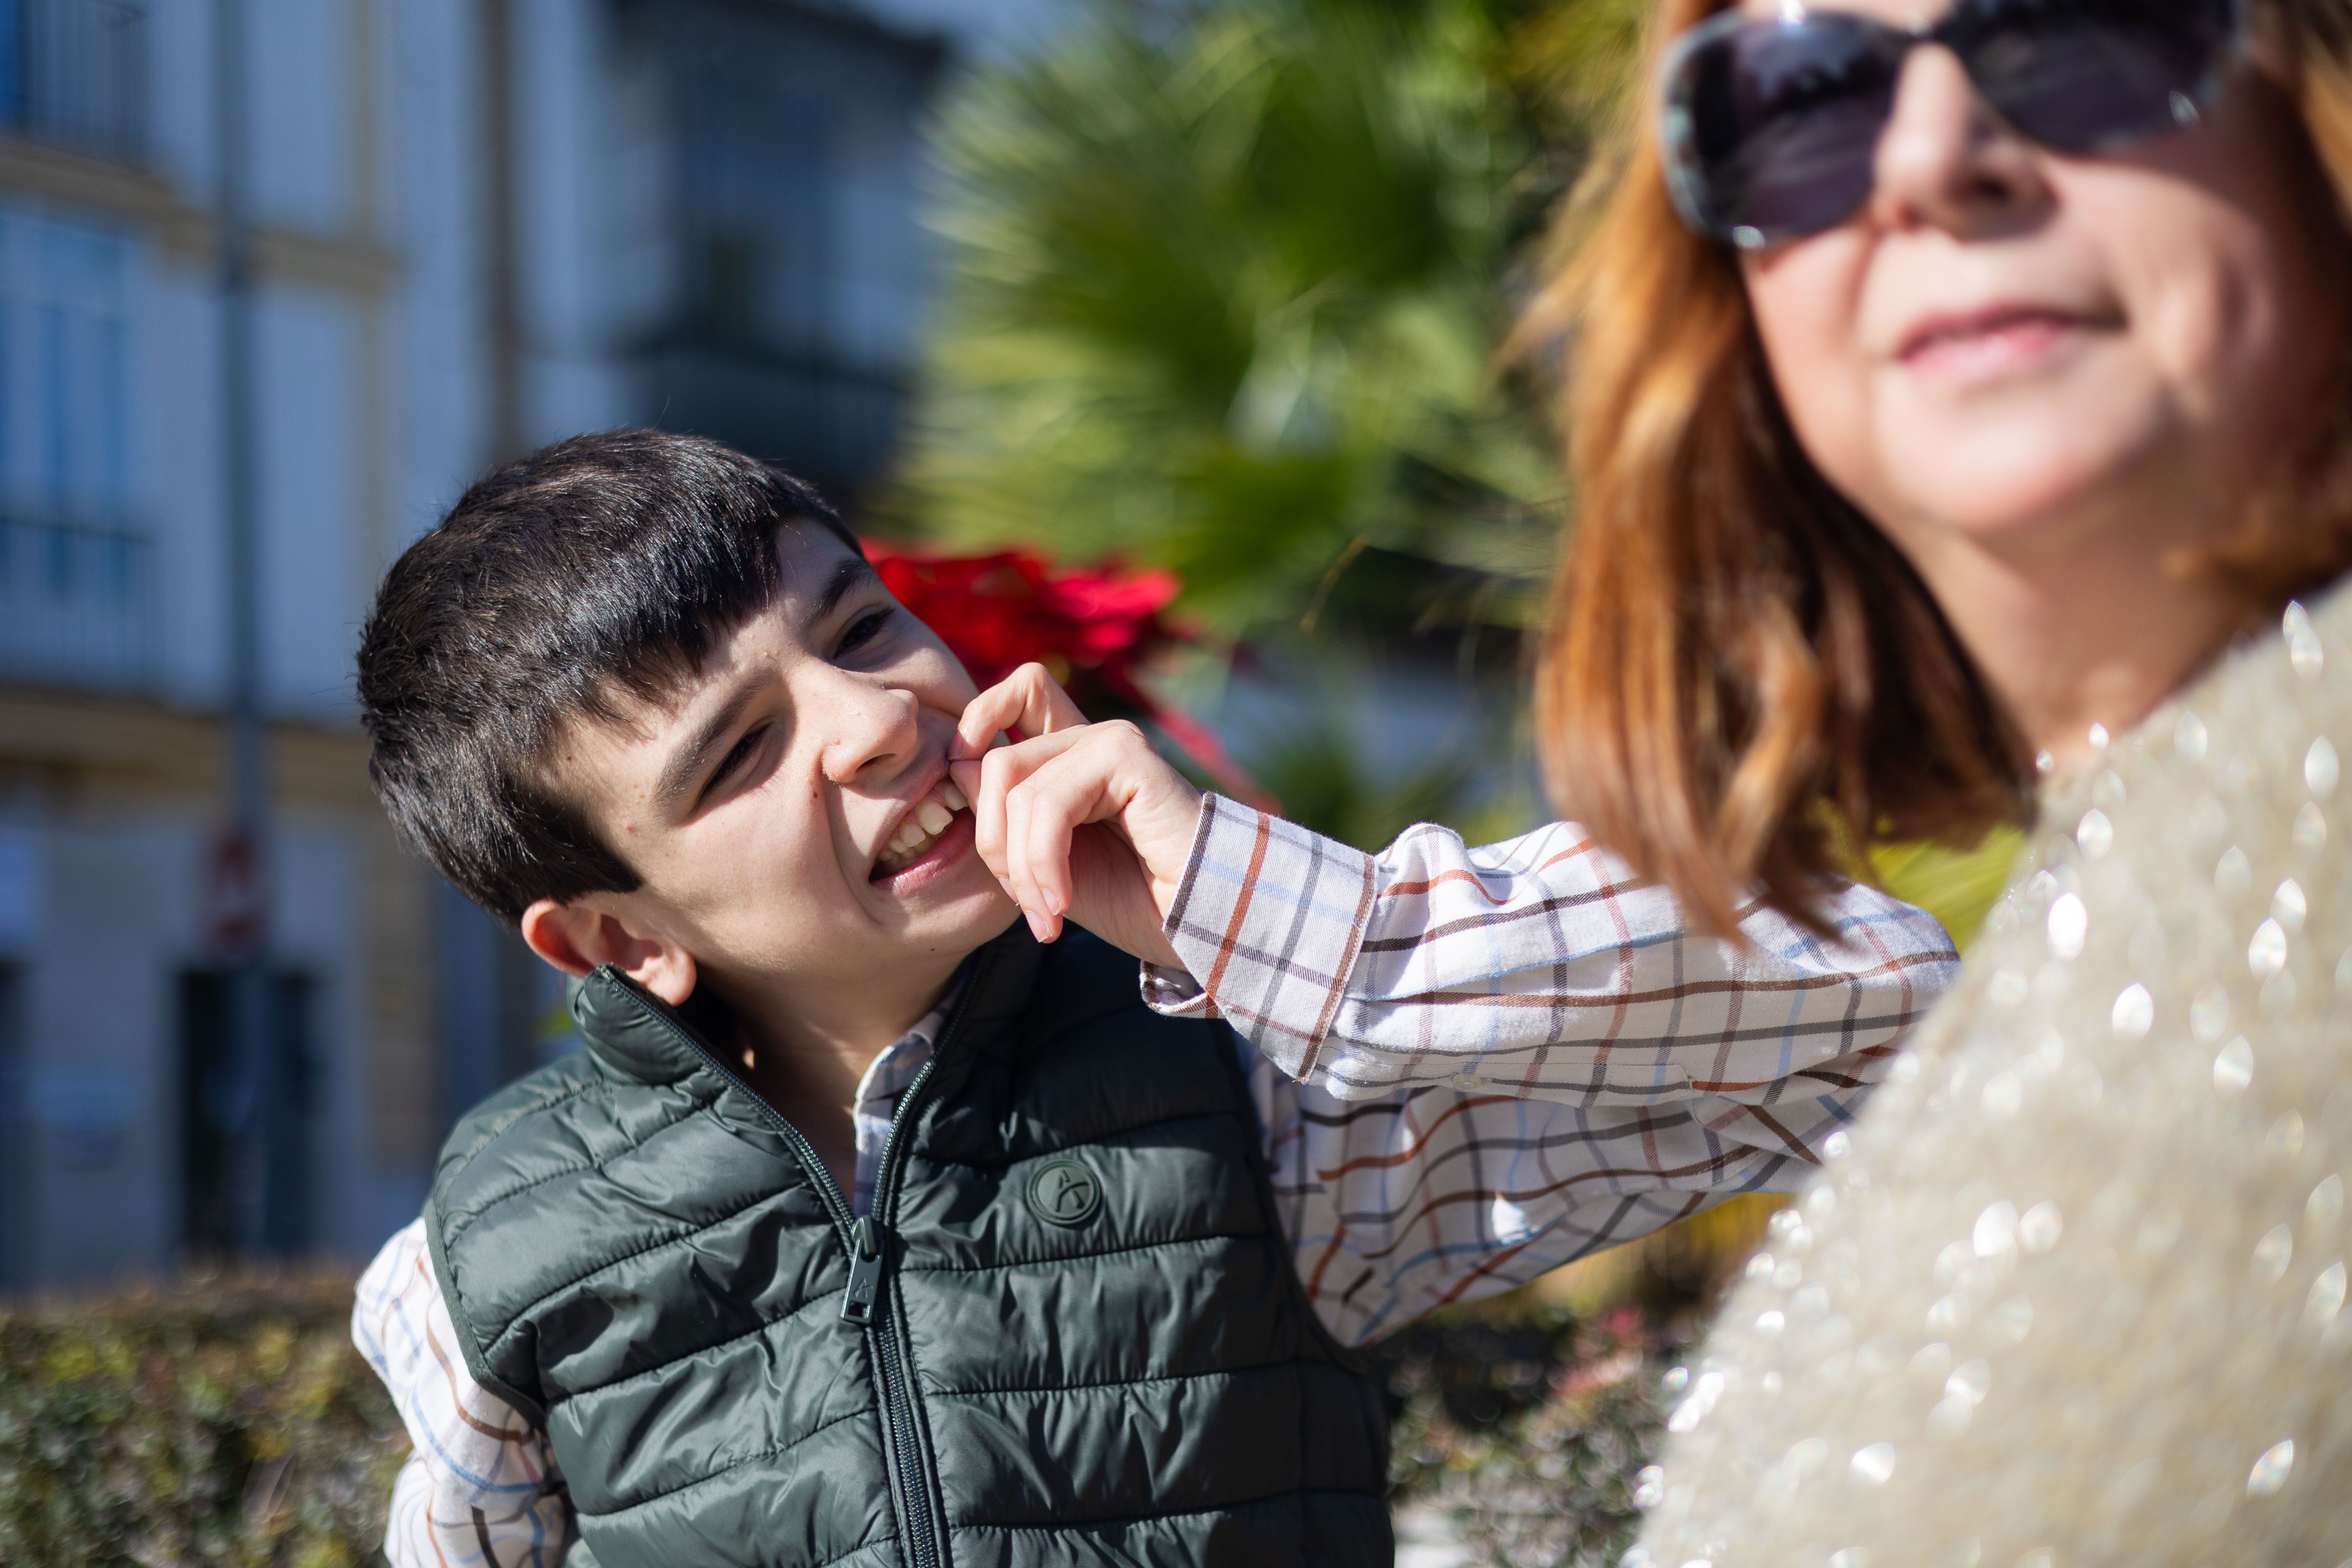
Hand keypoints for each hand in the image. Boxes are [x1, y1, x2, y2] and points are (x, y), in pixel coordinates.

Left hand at [950, 663, 1202, 967]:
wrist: (1199, 923)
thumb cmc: (1133, 899)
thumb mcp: (1044, 867)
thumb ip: (1004, 820)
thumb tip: (957, 766)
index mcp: (1068, 757)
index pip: (1008, 702)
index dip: (971, 737)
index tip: (978, 823)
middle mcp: (1088, 739)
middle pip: (994, 756)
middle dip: (992, 840)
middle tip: (1024, 901)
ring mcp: (1109, 741)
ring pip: (1015, 783)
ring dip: (1020, 865)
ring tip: (1047, 913)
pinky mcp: (1128, 756)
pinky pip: (1051, 800)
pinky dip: (1043, 861)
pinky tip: (1060, 905)